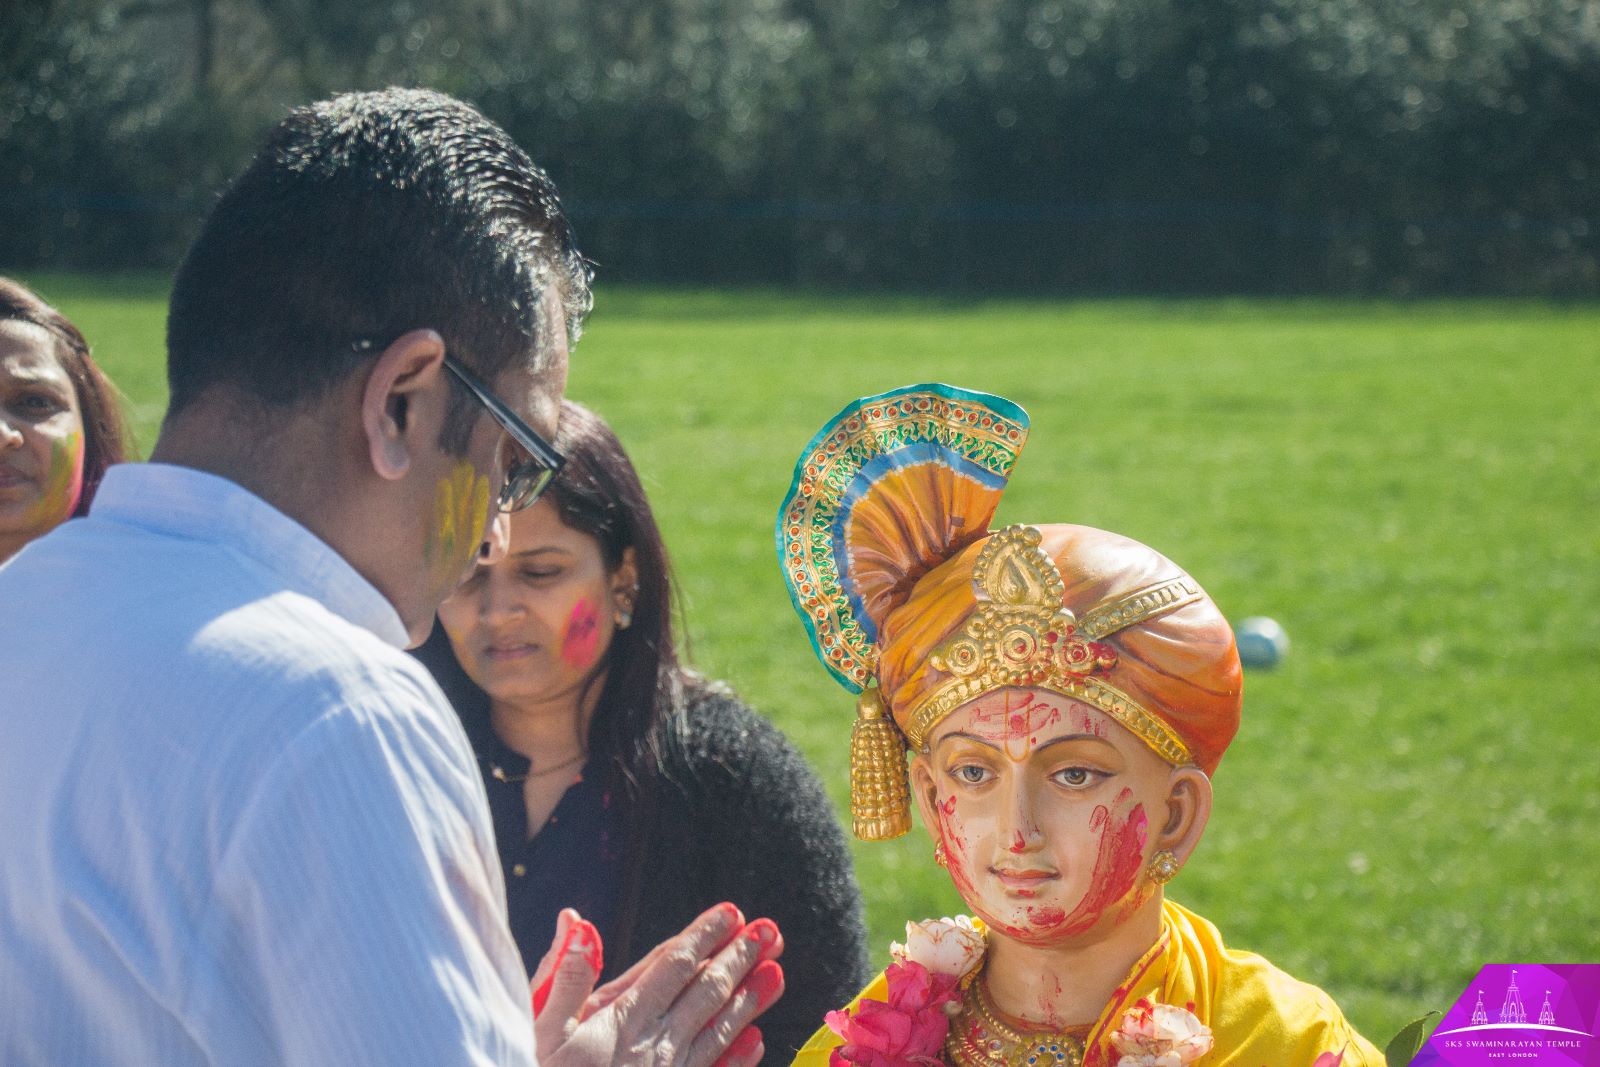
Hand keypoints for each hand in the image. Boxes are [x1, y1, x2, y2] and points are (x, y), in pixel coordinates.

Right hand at [531, 904, 783, 1066]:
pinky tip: (757, 1040)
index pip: (672, 966)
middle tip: (771, 930)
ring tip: (777, 972)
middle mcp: (651, 1044)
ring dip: (748, 1000)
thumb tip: (577, 921)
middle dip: (738, 958)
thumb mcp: (536, 1032)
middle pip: (704, 992)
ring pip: (716, 1030)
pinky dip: (736, 1057)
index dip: (702, 936)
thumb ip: (563, 979)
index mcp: (620, 1019)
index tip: (732, 912)